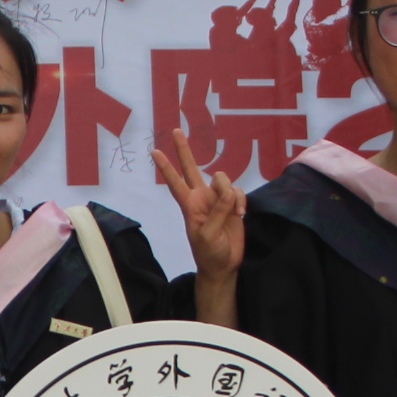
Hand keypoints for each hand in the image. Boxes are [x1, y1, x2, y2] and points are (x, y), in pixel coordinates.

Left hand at [154, 128, 246, 297]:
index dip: (166, 167)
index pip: (175, 182)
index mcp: (189, 205)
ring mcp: (218, 199)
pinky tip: (241, 214)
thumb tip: (228, 191)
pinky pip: (239, 191)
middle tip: (176, 130)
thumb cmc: (209, 253)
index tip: (155, 151)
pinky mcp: (233, 204)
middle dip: (184, 150)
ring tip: (234, 213)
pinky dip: (241, 200)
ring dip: (230, 193)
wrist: (224, 265)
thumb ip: (217, 212)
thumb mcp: (207, 236)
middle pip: (192, 168)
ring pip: (223, 179)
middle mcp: (201, 197)